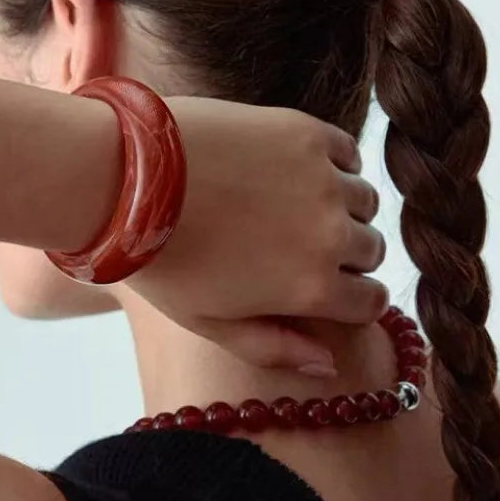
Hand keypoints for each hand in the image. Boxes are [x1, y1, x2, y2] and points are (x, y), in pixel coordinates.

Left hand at [126, 97, 387, 371]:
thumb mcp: (211, 323)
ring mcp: (322, 180)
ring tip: (300, 207)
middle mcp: (332, 235)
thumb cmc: (163, 262)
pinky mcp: (305, 134)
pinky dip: (334, 166)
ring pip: (365, 201)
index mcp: (313, 288)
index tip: (332, 289)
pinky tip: (300, 172)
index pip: (372, 303)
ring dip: (344, 208)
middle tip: (304, 246)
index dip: (354, 300)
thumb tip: (329, 367)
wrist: (127, 183)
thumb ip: (274, 348)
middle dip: (348, 256)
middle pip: (371, 250)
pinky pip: (348, 155)